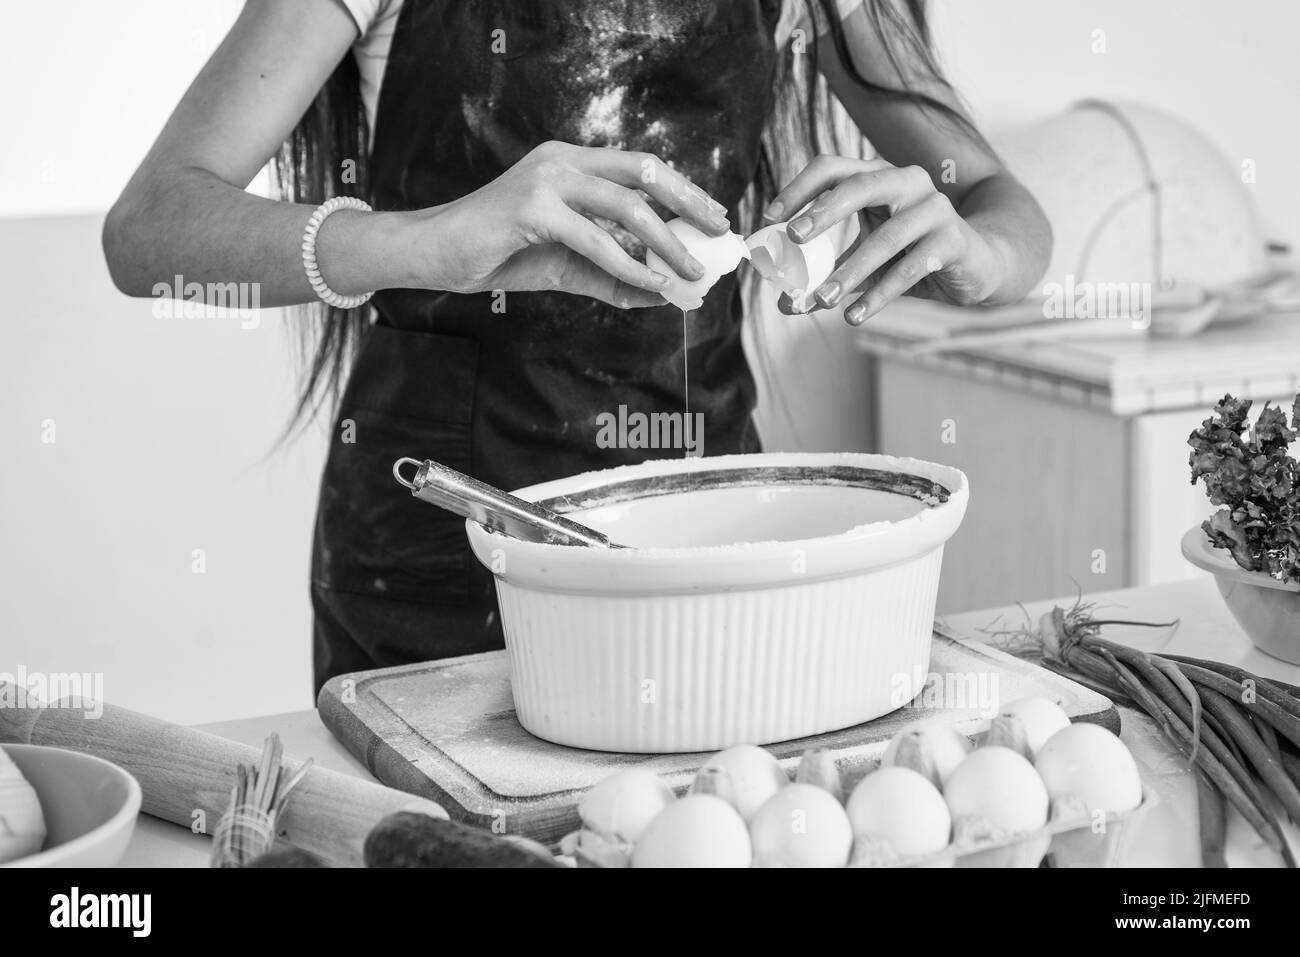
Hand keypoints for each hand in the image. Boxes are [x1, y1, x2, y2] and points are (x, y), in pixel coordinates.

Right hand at [411, 141, 730, 307]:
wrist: (436, 255)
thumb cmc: (500, 254)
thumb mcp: (569, 266)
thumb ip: (615, 275)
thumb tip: (666, 295)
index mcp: (573, 163)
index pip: (641, 167)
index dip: (684, 189)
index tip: (715, 215)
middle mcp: (562, 160)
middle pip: (644, 172)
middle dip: (689, 201)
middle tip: (719, 232)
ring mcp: (546, 179)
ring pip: (627, 207)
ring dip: (667, 242)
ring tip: (692, 271)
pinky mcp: (530, 208)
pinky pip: (594, 239)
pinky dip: (629, 264)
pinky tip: (652, 283)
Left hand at [763, 156, 1006, 323]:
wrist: (977, 266)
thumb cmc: (912, 257)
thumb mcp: (866, 263)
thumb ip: (828, 276)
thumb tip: (783, 304)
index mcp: (878, 177)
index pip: (832, 168)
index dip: (798, 189)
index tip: (770, 220)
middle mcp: (907, 182)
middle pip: (860, 184)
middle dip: (823, 211)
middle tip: (793, 237)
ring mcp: (934, 208)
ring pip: (886, 237)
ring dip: (850, 271)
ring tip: (821, 300)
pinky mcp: (954, 240)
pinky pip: (912, 267)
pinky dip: (880, 294)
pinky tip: (855, 316)